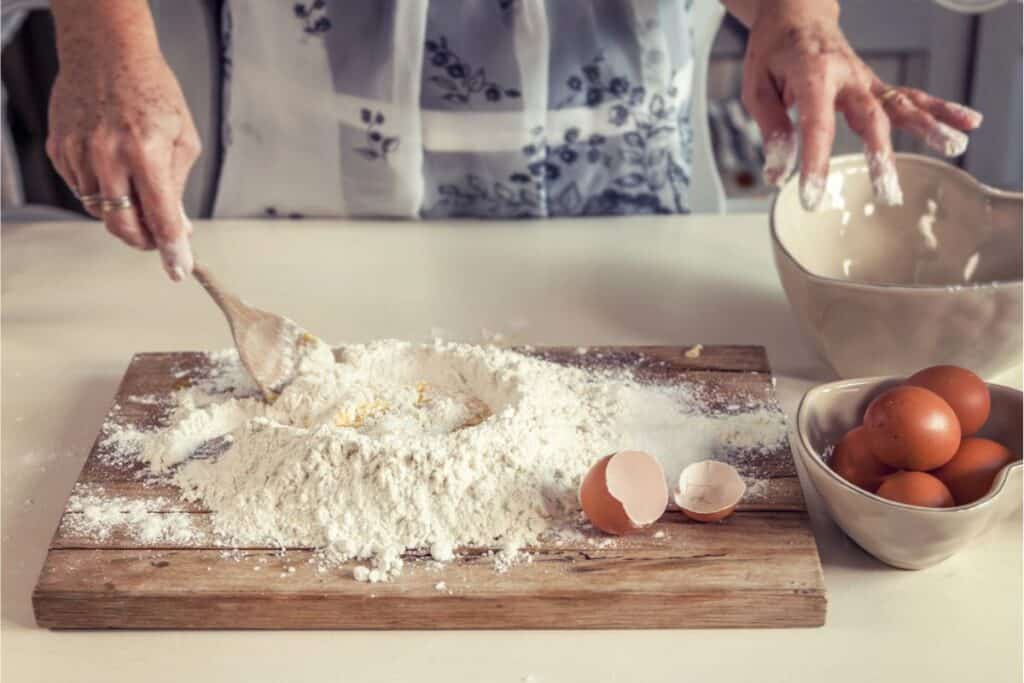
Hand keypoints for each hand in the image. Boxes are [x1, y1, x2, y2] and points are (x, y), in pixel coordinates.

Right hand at [46, 10, 200, 279]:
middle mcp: (108, 157)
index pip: (161, 218)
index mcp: (146, 153)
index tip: (179, 270)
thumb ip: (178, 186)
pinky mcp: (59, 150)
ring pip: (101, 212)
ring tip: (139, 192)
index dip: (172, 250)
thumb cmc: (152, 91)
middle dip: (144, 241)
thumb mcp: (183, 138)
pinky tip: (114, 171)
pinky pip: (82, 190)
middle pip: (123, 226)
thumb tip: (178, 226)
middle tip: (159, 240)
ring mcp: (78, 154)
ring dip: (124, 214)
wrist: (106, 52)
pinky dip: (102, 192)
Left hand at [739, 0, 982, 209]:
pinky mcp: (876, 86)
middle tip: (887, 191)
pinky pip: (910, 98)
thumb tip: (778, 172)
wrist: (797, 15)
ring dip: (929, 127)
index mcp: (812, 74)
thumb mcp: (756, 87)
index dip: (815, 163)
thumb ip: (772, 128)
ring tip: (955, 147)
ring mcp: (866, 80)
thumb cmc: (773, 52)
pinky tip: (967, 123)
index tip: (811, 197)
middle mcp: (847, 75)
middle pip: (870, 117)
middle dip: (880, 155)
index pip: (817, 125)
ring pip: (901, 103)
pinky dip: (938, 110)